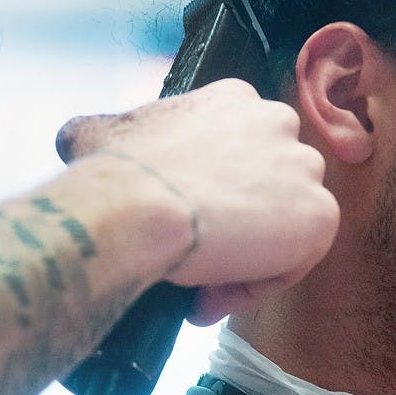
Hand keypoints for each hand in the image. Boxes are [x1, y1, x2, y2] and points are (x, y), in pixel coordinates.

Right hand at [55, 79, 338, 323]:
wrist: (137, 208)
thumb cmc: (118, 172)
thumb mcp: (98, 134)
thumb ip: (100, 131)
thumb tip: (75, 137)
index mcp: (237, 100)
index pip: (240, 154)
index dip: (210, 195)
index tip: (182, 225)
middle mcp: (280, 123)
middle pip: (267, 187)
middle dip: (234, 225)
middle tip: (192, 257)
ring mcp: (304, 169)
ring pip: (283, 225)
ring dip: (246, 258)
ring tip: (199, 284)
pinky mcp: (320, 215)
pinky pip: (293, 261)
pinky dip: (257, 285)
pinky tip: (214, 293)